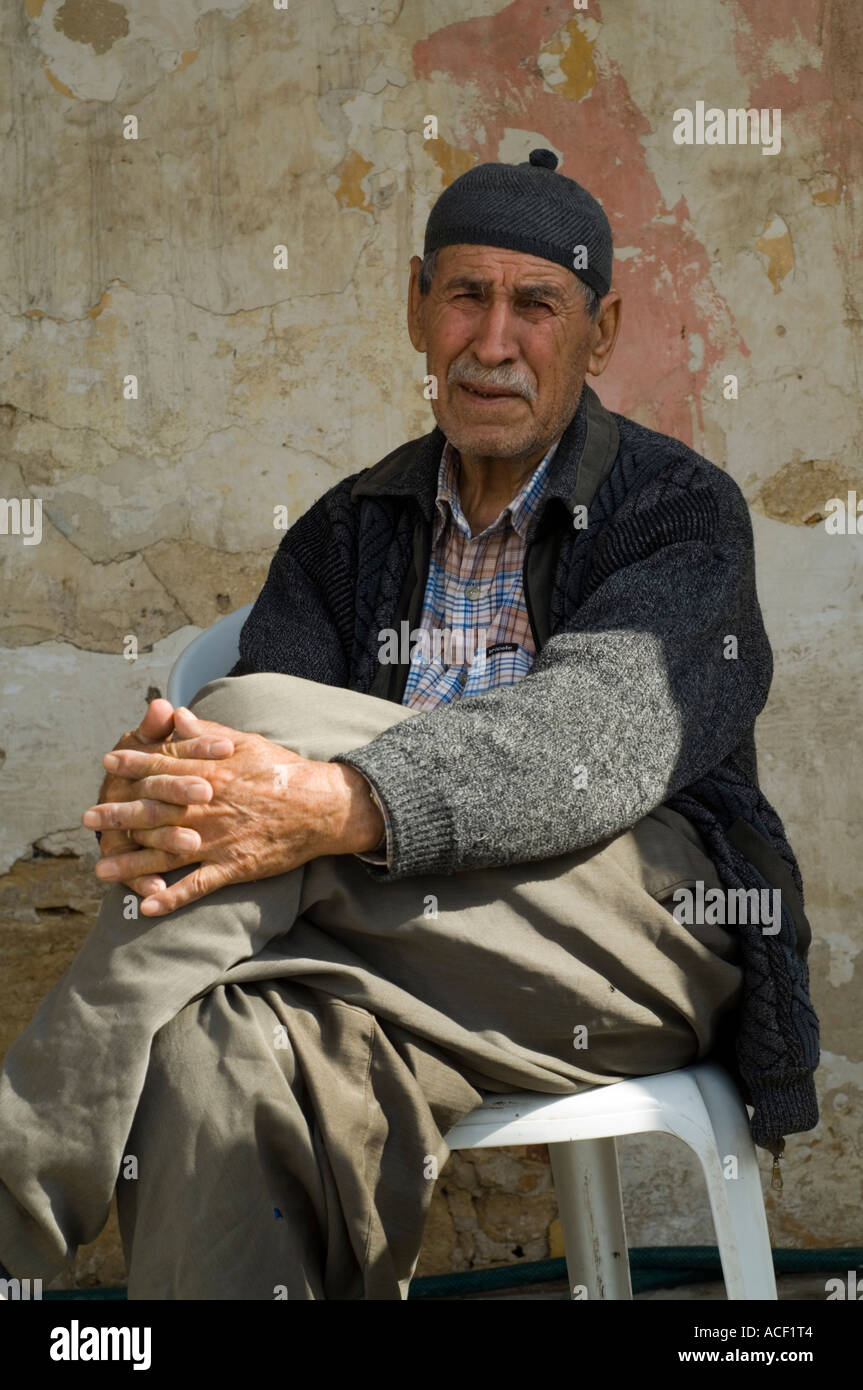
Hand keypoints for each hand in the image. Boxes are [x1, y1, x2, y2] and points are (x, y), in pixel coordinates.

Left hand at [82, 709, 382, 915]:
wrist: (322, 807)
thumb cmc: (284, 772)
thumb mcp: (247, 743)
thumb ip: (208, 733)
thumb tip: (177, 716)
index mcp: (210, 774)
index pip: (164, 766)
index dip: (133, 764)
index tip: (108, 763)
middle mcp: (207, 807)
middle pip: (154, 811)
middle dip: (118, 815)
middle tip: (88, 819)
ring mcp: (218, 839)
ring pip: (166, 853)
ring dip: (132, 863)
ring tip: (102, 870)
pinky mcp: (234, 866)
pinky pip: (197, 885)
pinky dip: (172, 897)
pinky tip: (147, 905)